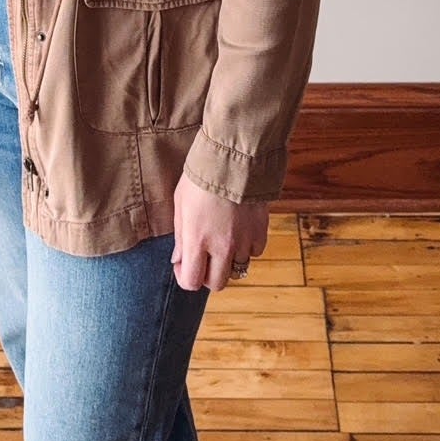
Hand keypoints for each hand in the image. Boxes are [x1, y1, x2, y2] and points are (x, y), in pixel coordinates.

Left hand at [171, 170, 269, 291]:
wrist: (234, 157)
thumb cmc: (202, 176)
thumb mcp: (180, 203)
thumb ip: (180, 236)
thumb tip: (179, 259)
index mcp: (196, 240)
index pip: (191, 282)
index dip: (184, 277)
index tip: (183, 263)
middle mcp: (221, 246)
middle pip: (217, 283)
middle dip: (208, 275)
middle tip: (204, 258)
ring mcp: (243, 240)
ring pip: (237, 269)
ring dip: (228, 260)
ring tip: (222, 238)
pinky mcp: (260, 231)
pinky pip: (254, 251)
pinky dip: (247, 247)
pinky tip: (239, 231)